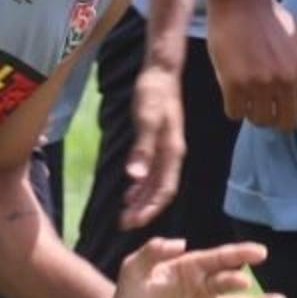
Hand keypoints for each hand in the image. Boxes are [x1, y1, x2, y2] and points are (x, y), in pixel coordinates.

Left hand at [101, 238, 285, 297]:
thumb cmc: (128, 296)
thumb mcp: (133, 270)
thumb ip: (151, 253)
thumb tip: (179, 243)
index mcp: (192, 268)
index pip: (220, 258)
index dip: (239, 254)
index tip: (260, 252)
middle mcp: (206, 288)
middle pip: (230, 282)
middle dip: (240, 281)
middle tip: (242, 283)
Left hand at [117, 60, 188, 228]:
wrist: (161, 72)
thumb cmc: (154, 93)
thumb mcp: (146, 119)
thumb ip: (142, 149)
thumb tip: (136, 178)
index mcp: (172, 152)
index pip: (165, 189)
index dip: (150, 209)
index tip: (133, 222)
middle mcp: (173, 155)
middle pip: (161, 191)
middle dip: (144, 210)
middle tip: (124, 225)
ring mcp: (166, 150)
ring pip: (156, 184)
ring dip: (142, 201)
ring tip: (125, 215)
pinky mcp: (158, 144)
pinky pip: (152, 172)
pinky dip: (141, 186)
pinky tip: (129, 193)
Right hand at [207, 0, 296, 129]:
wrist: (241, 3)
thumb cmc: (274, 20)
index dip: (289, 108)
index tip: (278, 98)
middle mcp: (288, 81)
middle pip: (282, 123)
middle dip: (272, 116)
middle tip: (260, 101)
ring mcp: (261, 84)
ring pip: (258, 120)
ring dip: (251, 111)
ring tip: (246, 92)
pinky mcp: (235, 84)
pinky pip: (235, 113)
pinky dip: (233, 106)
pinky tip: (233, 89)